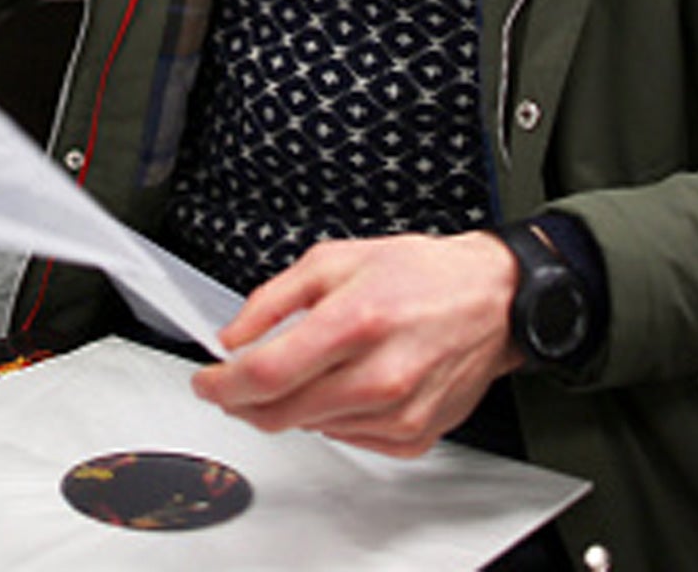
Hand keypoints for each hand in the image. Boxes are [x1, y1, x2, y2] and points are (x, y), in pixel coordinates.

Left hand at [190, 232, 525, 457]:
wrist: (491, 299)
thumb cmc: (419, 275)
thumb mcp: (334, 259)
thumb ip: (273, 299)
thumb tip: (232, 337)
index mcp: (355, 322)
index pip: (266, 373)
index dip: (222, 383)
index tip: (206, 381)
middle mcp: (380, 375)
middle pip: (281, 412)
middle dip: (244, 401)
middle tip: (233, 383)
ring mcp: (399, 413)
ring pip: (310, 428)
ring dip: (292, 405)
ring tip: (310, 366)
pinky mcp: (414, 436)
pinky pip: (347, 439)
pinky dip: (331, 416)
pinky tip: (346, 383)